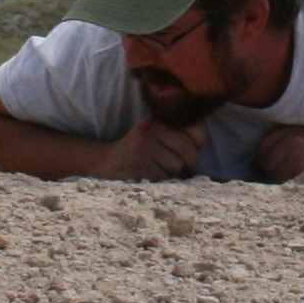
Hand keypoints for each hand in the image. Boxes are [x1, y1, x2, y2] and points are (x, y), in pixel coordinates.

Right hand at [89, 120, 206, 180]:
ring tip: (152, 168)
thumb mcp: (157, 135)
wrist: (103, 164)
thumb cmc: (140, 152)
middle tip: (167, 163)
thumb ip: (180, 135)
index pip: (196, 131)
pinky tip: (144, 177)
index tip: (188, 149)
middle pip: (190, 153)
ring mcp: (142, 148)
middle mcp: (151, 129)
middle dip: (185, 163)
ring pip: (177, 168)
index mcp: (158, 118)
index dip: (197, 144)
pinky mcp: (137, 168)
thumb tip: (201, 147)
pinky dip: (158, 183)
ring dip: (169, 174)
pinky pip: (164, 180)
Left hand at [252, 124, 303, 182]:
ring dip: (276, 176)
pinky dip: (284, 183)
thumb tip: (259, 159)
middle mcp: (291, 133)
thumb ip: (290, 140)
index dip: (262, 156)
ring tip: (289, 178)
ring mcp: (294, 147)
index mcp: (294, 124)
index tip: (261, 165)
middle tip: (274, 175)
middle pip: (264, 156)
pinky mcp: (300, 162)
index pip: (265, 142)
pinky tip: (296, 182)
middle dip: (266, 167)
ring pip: (271, 168)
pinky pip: (280, 178)